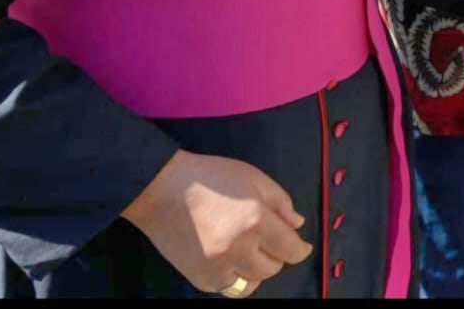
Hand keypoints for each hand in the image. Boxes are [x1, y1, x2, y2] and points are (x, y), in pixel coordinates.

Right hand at [121, 149, 311, 297]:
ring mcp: (217, 268)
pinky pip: (228, 287)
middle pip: (272, 268)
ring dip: (255, 269)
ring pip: (251, 283)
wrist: (162, 190)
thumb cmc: (211, 177)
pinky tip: (229, 258)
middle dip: (277, 255)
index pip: (289, 249)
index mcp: (255, 222)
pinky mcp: (200, 278)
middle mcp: (238, 250)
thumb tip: (296, 225)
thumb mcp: (253, 178)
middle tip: (268, 239)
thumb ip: (280, 202)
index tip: (302, 247)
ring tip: (248, 251)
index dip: (300, 249)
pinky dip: (234, 276)